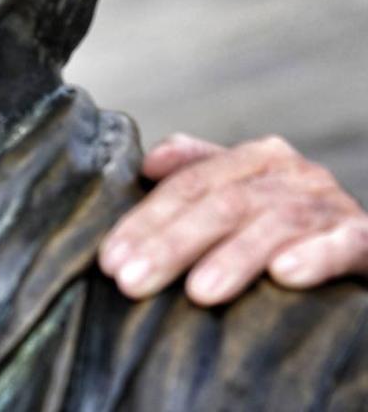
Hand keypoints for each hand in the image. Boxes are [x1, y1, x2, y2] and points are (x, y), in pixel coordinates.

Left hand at [98, 133, 367, 305]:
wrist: (359, 242)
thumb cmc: (287, 224)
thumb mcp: (241, 194)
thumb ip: (195, 172)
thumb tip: (148, 164)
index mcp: (255, 159)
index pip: (188, 186)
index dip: (145, 221)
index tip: (109, 260)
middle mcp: (292, 174)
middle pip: (221, 205)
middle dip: (172, 244)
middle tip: (131, 282)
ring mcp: (330, 205)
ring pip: (273, 225)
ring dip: (234, 258)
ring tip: (197, 293)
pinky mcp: (366, 238)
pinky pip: (343, 244)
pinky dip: (314, 257)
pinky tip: (284, 276)